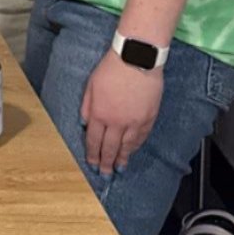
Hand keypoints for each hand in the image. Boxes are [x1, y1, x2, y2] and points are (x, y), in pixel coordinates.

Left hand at [81, 51, 163, 173]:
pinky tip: (131, 151)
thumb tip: (85, 123)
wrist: (137, 59)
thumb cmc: (111, 69)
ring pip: (127, 146)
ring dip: (122, 158)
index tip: (92, 164)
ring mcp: (134, 121)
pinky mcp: (148, 118)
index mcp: (99, 114)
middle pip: (109, 148)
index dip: (93, 154)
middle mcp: (116, 122)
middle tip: (105, 174)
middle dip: (106, 163)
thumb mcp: (91, 86)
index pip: (94, 140)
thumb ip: (87, 107)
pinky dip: (135, 147)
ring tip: (119, 168)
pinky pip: (141, 137)